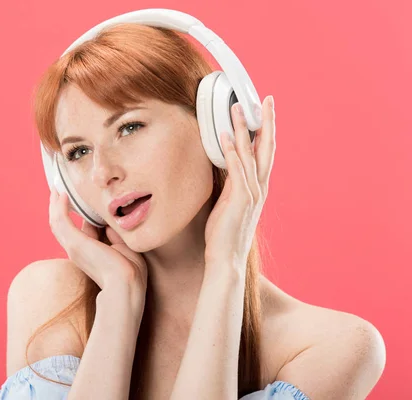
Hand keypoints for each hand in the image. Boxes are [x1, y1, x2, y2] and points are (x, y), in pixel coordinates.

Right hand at [49, 189, 147, 299]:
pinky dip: (58, 207)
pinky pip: (60, 220)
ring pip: (57, 222)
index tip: (82, 199)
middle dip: (59, 208)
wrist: (126, 284)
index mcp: (89, 253)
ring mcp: (73, 247)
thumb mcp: (123, 246)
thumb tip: (110, 223)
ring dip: (55, 205)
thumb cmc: (129, 271)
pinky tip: (61, 194)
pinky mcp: (74, 243)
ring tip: (56, 189)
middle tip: (58, 190)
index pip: (81, 230)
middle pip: (61, 226)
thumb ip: (114, 234)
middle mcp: (77, 251)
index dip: (81, 214)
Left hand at [204, 96, 275, 269]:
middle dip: (265, 121)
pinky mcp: (240, 201)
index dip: (267, 129)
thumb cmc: (224, 232)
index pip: (265, 152)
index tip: (265, 109)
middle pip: (266, 148)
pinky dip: (231, 153)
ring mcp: (251, 194)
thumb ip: (232, 183)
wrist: (226, 260)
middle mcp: (259, 188)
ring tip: (237, 108)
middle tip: (264, 99)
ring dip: (243, 130)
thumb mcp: (229, 202)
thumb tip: (228, 165)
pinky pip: (236, 172)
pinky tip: (225, 138)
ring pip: (250, 155)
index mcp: (257, 187)